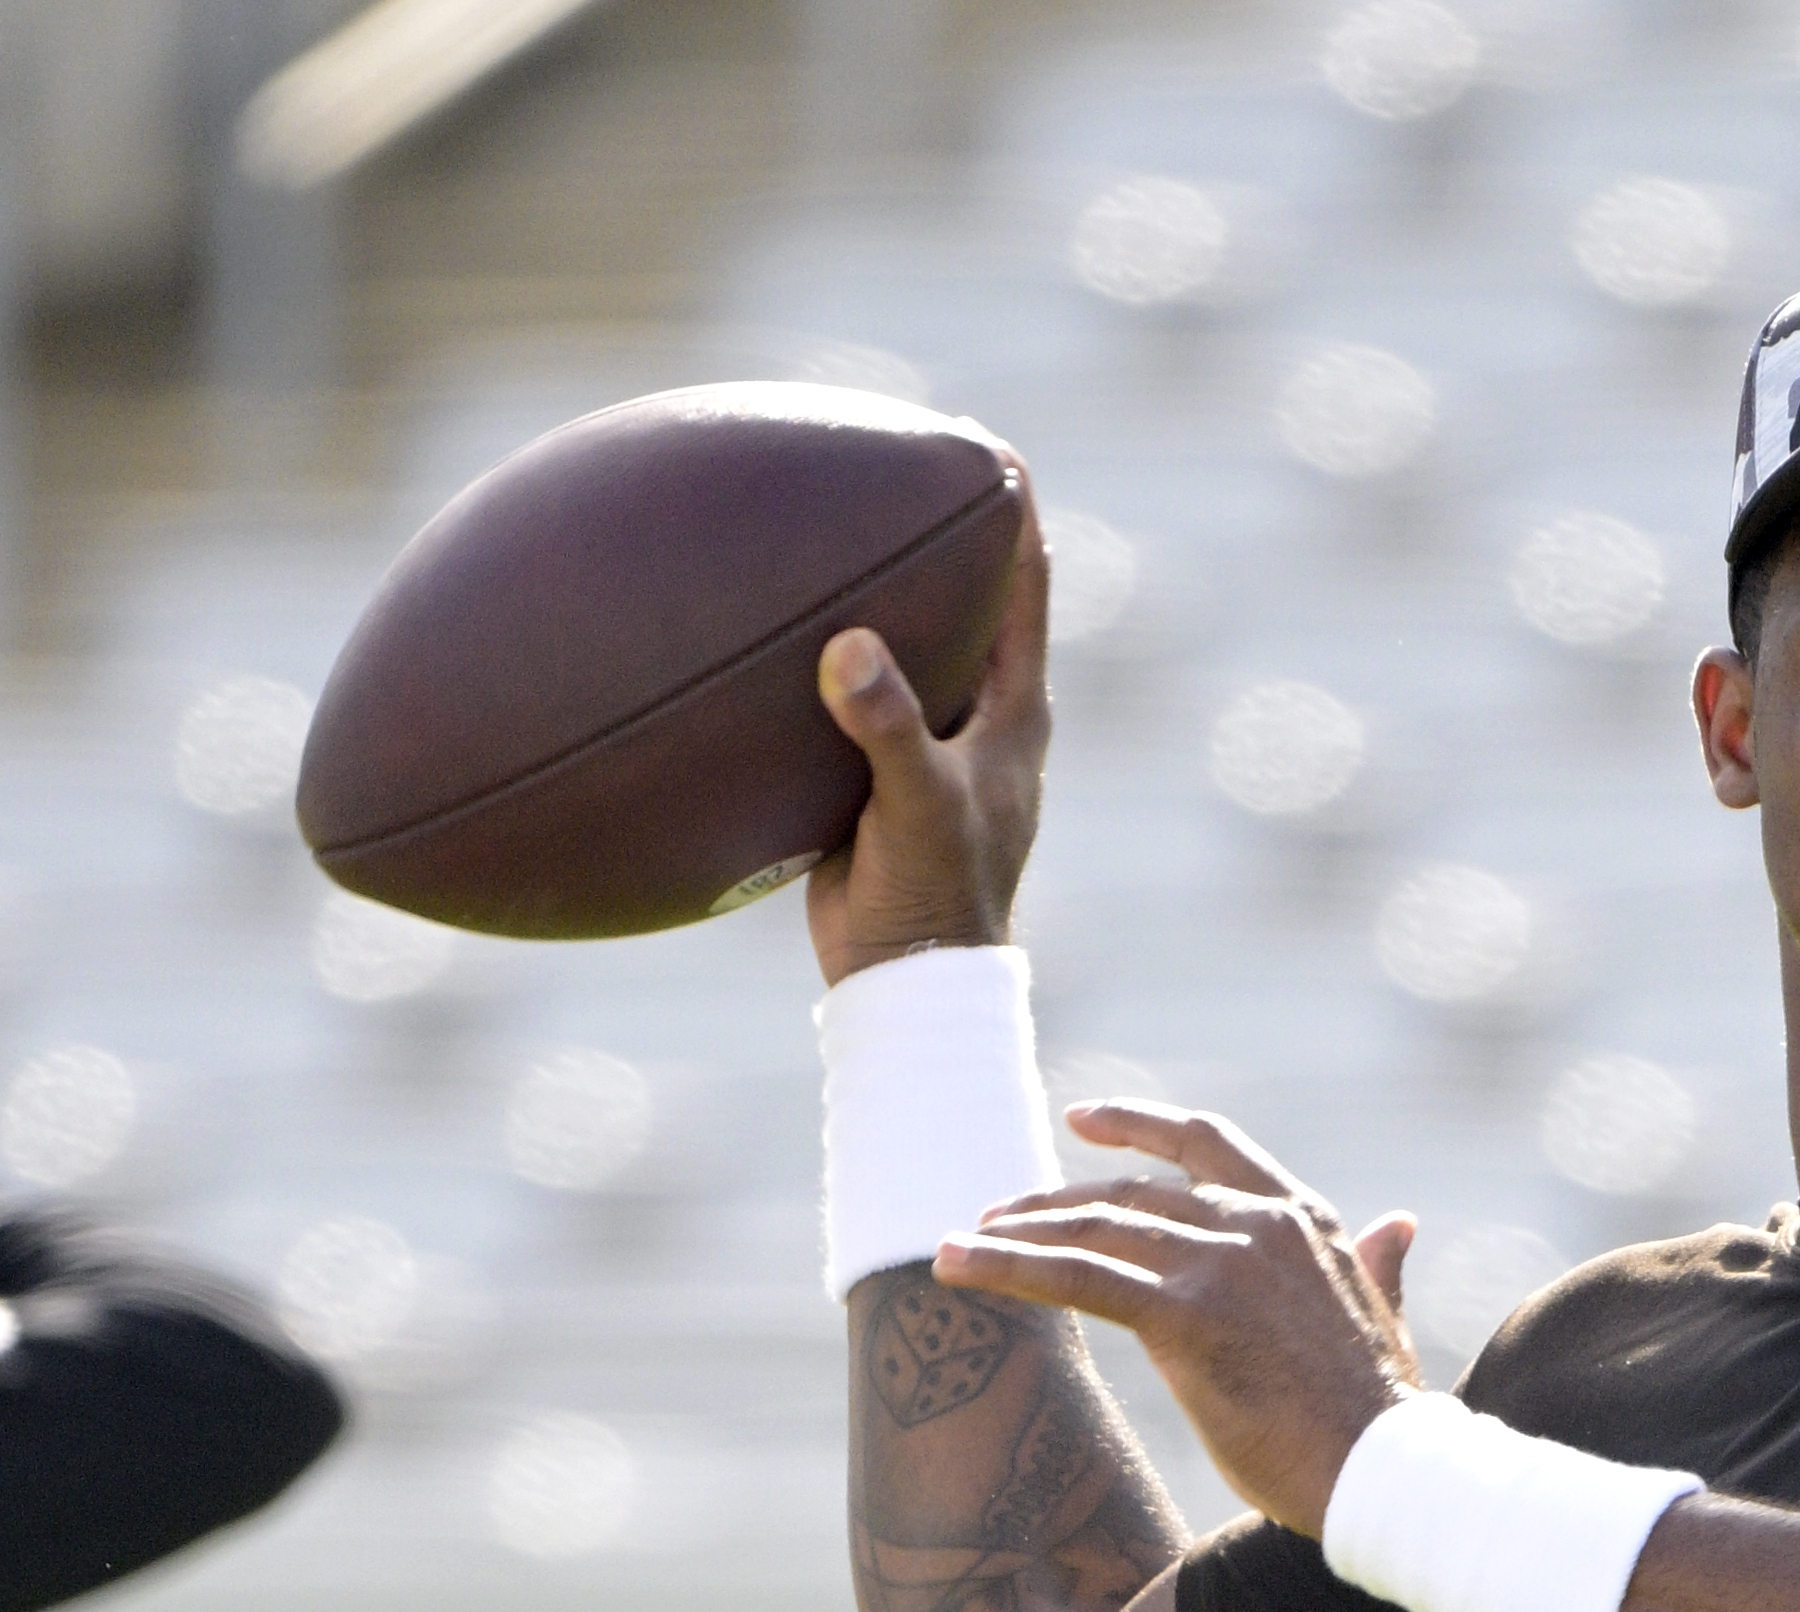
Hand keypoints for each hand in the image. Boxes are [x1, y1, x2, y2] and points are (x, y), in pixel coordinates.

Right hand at [806, 479, 1052, 988]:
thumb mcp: (915, 804)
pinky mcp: (879, 771)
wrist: (906, 978)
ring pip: (909, 641)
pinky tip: (774, 625)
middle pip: (971, 597)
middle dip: (944, 534)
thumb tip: (851, 646)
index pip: (1026, 585)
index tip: (994, 445)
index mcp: (1013, 708)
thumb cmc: (935, 894)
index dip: (1015, 513)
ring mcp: (929, 740)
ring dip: (880, 591)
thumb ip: (887, 725)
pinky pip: (853, 692)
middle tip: (896, 460)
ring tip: (829, 522)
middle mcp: (980, 713)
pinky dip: (827, 654)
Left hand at [931, 1101, 1420, 1537]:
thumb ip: (1378, 1262)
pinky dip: (1007, 1267)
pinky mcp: (1188, 1316)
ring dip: (1016, 1235)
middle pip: (1130, 1194)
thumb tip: (1397, 1223)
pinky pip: (1078, 1279)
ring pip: (1095, 1230)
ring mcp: (1223, 1264)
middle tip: (993, 1214)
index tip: (1081, 1120)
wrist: (1388, 1468)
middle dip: (1052, 1203)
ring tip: (959, 1244)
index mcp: (1305, 1219)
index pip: (1207, 1146)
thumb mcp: (1383, 1313)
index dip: (1139, 1126)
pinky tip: (954, 1265)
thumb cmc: (1381, 1413)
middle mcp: (1260, 1225)